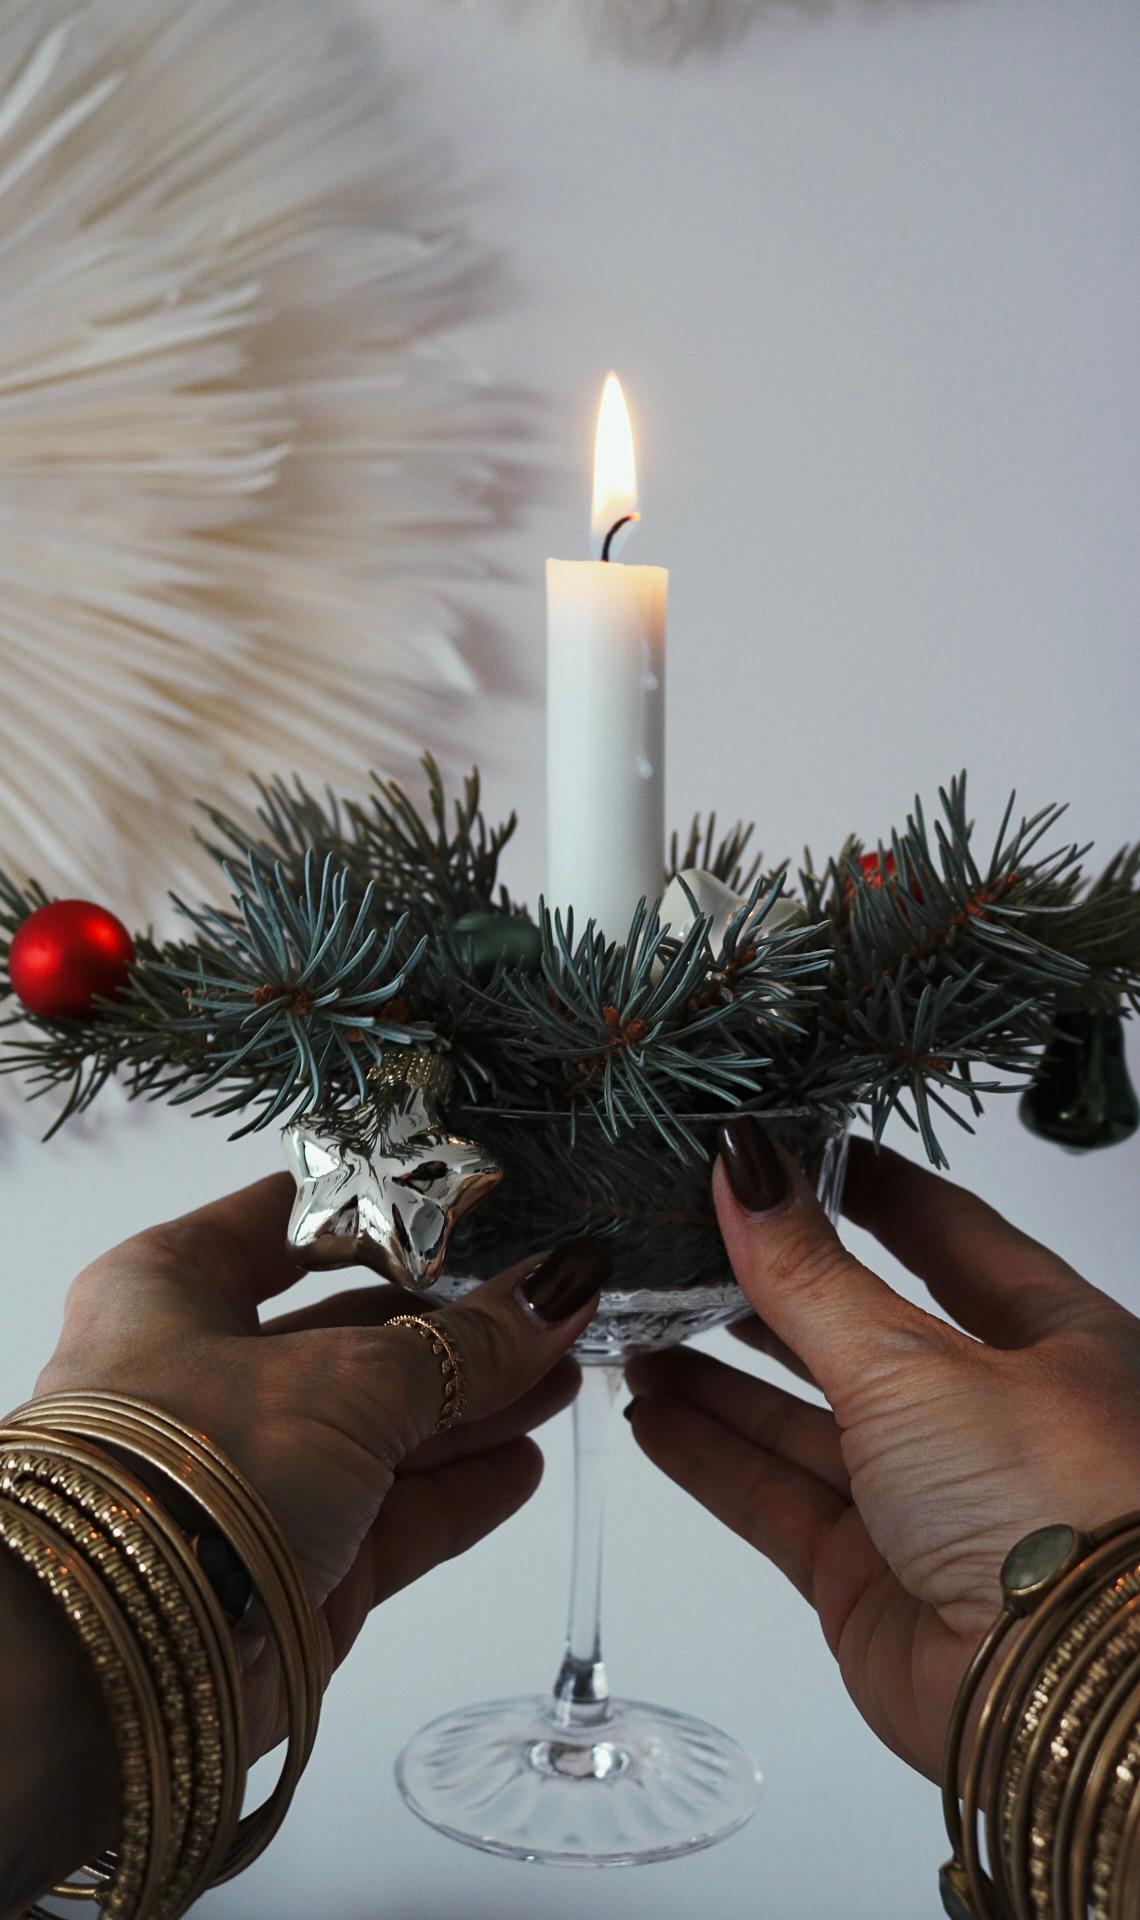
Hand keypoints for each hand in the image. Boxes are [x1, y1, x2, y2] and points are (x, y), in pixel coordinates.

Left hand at [33, 1175, 604, 1749]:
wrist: (128, 1660)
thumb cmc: (206, 1459)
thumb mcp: (350, 1377)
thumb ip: (467, 1342)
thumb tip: (565, 1289)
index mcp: (172, 1290)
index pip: (286, 1223)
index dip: (382, 1213)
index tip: (476, 1206)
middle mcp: (205, 1375)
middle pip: (352, 1332)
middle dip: (455, 1324)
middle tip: (549, 1302)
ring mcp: (254, 1476)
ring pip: (384, 1425)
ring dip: (476, 1403)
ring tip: (568, 1369)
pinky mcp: (298, 1566)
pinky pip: (395, 1513)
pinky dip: (460, 1487)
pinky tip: (526, 1456)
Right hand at [624, 1122, 1139, 1780]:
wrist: (1063, 1698)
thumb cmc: (1051, 1503)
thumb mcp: (915, 1357)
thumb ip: (810, 1271)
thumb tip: (745, 1165)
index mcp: (1051, 1337)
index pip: (944, 1233)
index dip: (862, 1188)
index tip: (785, 1149)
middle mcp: (995, 1416)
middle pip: (860, 1330)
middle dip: (768, 1290)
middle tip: (679, 1240)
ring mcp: (933, 1502)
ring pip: (806, 1419)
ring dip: (719, 1376)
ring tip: (634, 1326)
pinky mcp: (876, 1580)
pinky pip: (778, 1501)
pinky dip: (712, 1458)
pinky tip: (650, 1416)